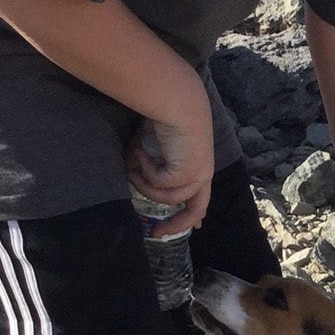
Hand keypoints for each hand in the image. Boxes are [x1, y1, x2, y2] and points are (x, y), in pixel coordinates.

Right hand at [126, 105, 214, 233]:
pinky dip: (145, 170)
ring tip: (133, 167)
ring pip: (168, 197)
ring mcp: (198, 175)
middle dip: (177, 224)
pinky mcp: (189, 173)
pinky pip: (160, 185)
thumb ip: (145, 164)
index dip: (195, 214)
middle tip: (156, 232)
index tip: (195, 227)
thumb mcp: (151, 147)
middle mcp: (203, 173)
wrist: (176, 102)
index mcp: (199, 166)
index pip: (201, 195)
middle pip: (196, 209)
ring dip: (145, 185)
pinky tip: (141, 151)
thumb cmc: (162, 118)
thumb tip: (131, 177)